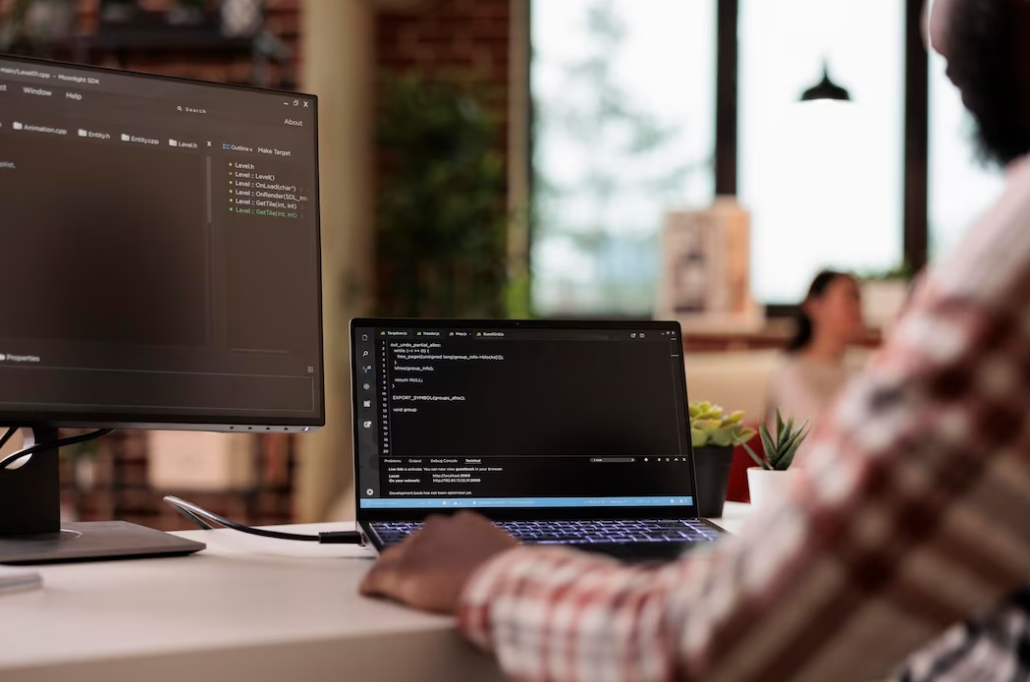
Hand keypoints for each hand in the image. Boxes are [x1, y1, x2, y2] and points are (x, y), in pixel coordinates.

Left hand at [360, 511, 519, 613]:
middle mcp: (435, 530)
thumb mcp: (504, 551)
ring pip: (392, 557)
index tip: (433, 556)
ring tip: (384, 579)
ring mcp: (417, 551)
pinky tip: (368, 590)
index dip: (433, 547)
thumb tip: (499, 559)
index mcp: (462, 522)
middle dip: (411, 556)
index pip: (437, 532)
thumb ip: (492, 551)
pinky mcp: (403, 573)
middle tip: (413, 571)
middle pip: (412, 542)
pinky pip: (377, 578)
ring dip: (389, 568)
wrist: (498, 583)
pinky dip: (372, 584)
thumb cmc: (507, 572)